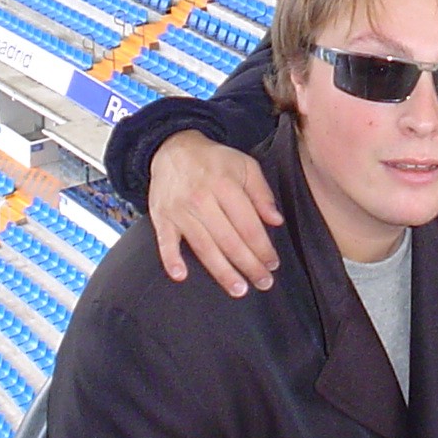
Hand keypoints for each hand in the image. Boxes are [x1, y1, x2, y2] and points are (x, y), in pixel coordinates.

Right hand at [148, 130, 284, 295]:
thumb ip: (262, 193)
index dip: (263, 247)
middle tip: (263, 283)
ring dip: (222, 272)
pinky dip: (171, 259)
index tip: (273, 263)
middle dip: (249, 265)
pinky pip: (165, 242)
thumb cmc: (214, 161)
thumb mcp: (245, 166)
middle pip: (229, 240)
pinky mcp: (161, 217)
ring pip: (203, 247)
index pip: (248, 224)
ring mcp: (180, 210)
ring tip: (238, 289)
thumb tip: (276, 221)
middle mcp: (202, 199)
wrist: (173, 148)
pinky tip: (181, 276)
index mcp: (225, 185)